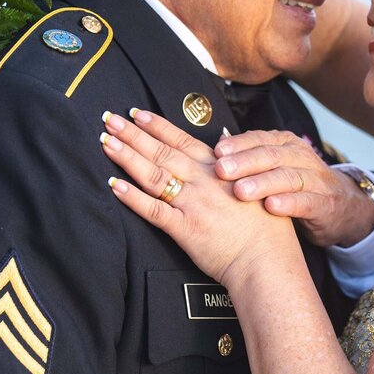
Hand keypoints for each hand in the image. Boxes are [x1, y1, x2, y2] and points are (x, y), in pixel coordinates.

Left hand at [100, 111, 297, 286]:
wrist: (267, 260)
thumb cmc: (266, 229)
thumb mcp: (258, 182)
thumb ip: (237, 160)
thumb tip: (225, 137)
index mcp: (220, 169)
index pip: (182, 139)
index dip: (157, 125)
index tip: (137, 113)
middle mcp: (203, 181)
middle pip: (162, 151)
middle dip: (133, 133)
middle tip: (110, 118)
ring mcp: (193, 204)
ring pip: (153, 174)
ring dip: (127, 156)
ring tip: (106, 141)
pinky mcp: (185, 228)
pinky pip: (152, 210)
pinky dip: (132, 197)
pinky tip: (114, 184)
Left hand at [214, 130, 373, 247]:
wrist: (343, 207)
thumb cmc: (300, 186)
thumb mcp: (277, 167)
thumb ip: (251, 157)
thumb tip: (218, 146)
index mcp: (287, 145)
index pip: (261, 139)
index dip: (239, 145)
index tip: (216, 153)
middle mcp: (302, 158)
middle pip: (272, 156)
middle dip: (245, 162)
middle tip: (222, 171)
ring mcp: (316, 180)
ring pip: (288, 177)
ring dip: (263, 183)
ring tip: (241, 191)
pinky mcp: (324, 204)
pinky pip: (306, 201)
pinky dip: (289, 203)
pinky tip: (271, 207)